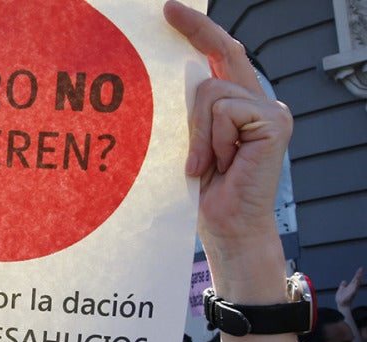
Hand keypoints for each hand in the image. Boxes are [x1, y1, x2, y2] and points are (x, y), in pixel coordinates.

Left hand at [164, 1, 292, 268]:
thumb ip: (186, 112)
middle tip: (170, 32)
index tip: (169, 9)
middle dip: (193, 36)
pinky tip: (221, 163)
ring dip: (196, 133)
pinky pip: (222, 110)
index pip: (218, 54)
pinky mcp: (273, 121)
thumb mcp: (185, 142)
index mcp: (234, 103)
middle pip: (219, 54)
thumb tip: (162, 78)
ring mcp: (268, 109)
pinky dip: (211, 139)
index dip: (198, 29)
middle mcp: (256, 100)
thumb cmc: (202, 192)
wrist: (225, 227)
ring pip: (209, 91)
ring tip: (205, 163)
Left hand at [336, 267, 362, 308]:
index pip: (355, 279)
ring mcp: (353, 291)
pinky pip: (355, 288)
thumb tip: (344, 281)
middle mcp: (353, 288)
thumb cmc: (341, 298)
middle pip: (357, 280)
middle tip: (361, 269)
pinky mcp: (352, 294)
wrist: (341, 304)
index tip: (360, 269)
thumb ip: (343, 285)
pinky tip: (357, 280)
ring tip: (359, 273)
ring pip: (357, 283)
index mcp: (351, 286)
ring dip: (358, 278)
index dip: (358, 274)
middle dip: (359, 274)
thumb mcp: (341, 289)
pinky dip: (356, 284)